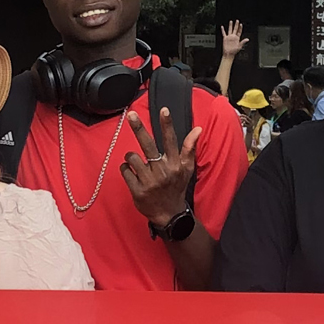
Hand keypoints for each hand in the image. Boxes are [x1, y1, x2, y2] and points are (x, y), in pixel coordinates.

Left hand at [120, 102, 200, 228]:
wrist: (169, 214)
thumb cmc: (176, 187)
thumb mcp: (187, 169)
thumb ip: (189, 148)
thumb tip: (198, 129)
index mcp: (175, 164)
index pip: (171, 140)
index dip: (167, 124)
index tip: (163, 109)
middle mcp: (162, 171)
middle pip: (148, 145)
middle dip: (139, 128)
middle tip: (131, 114)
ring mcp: (149, 182)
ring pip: (132, 157)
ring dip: (131, 158)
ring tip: (137, 164)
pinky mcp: (137, 191)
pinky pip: (125, 171)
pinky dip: (126, 170)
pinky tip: (133, 175)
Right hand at [220, 20, 247, 56]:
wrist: (229, 54)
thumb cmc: (234, 51)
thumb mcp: (240, 46)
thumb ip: (243, 42)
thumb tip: (247, 39)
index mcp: (237, 38)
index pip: (239, 32)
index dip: (240, 28)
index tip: (241, 24)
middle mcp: (233, 37)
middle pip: (235, 29)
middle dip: (236, 25)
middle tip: (237, 20)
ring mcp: (229, 37)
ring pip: (230, 30)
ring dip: (230, 26)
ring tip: (231, 21)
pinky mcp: (225, 38)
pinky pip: (224, 33)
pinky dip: (223, 30)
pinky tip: (222, 27)